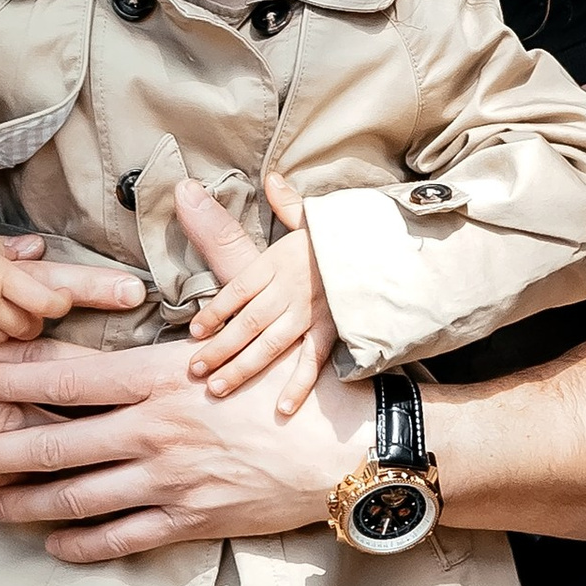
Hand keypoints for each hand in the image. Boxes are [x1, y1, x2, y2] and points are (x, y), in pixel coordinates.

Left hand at [0, 182, 369, 559]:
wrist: (354, 452)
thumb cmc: (305, 380)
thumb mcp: (261, 308)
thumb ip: (217, 253)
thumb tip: (191, 189)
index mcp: (164, 378)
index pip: (70, 377)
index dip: (14, 378)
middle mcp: (156, 433)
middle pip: (56, 443)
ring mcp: (170, 482)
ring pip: (79, 497)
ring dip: (27, 501)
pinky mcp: (190, 520)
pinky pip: (122, 536)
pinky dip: (83, 541)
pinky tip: (53, 540)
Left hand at [179, 173, 335, 414]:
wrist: (392, 253)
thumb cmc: (349, 239)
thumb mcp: (318, 217)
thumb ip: (289, 205)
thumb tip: (271, 178)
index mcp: (281, 261)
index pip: (239, 288)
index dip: (215, 311)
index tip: (193, 332)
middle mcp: (292, 289)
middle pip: (248, 321)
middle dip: (219, 347)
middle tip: (193, 370)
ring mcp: (313, 313)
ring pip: (271, 344)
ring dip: (243, 367)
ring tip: (217, 388)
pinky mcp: (335, 331)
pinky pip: (313, 362)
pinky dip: (299, 386)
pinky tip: (282, 408)